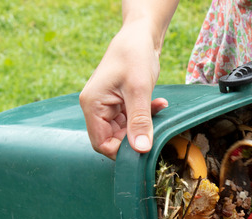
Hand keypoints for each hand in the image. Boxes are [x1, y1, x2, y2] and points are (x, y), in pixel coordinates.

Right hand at [79, 21, 168, 158]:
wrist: (140, 35)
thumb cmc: (134, 55)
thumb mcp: (139, 90)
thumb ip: (139, 121)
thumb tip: (141, 149)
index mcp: (92, 105)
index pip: (101, 143)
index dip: (120, 151)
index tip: (142, 148)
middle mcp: (96, 107)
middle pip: (112, 139)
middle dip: (135, 137)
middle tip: (155, 130)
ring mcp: (108, 105)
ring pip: (125, 130)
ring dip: (144, 125)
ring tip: (158, 108)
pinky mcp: (120, 102)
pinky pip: (132, 119)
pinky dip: (146, 115)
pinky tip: (159, 104)